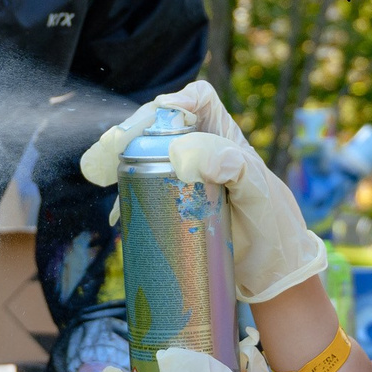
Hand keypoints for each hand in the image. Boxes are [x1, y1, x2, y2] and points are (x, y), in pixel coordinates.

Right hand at [78, 81, 329, 305]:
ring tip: (98, 171)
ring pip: (146, 155)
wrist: (272, 272)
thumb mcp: (258, 192)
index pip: (199, 99)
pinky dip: (125, 196)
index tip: (161, 117)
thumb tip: (186, 153)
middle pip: (161, 125)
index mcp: (225, 138)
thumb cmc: (274, 225)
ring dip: (118, 158)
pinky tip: (116, 213)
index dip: (177, 100)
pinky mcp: (174, 206)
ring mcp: (186, 178)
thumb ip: (233, 167)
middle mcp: (202, 151)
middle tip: (111, 146)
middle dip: (131, 130)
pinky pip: (144, 191)